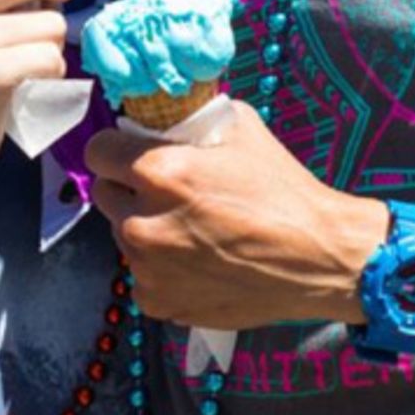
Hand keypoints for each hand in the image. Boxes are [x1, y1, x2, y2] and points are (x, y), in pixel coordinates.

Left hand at [85, 102, 386, 328]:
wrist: (317, 258)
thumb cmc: (284, 192)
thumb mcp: (242, 130)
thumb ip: (194, 120)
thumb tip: (169, 112)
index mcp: (160, 173)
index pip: (98, 151)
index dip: (115, 148)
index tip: (129, 152)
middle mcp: (144, 223)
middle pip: (105, 194)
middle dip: (128, 188)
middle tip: (166, 192)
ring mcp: (149, 268)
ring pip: (123, 235)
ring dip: (145, 227)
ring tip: (190, 228)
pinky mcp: (159, 302)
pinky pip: (142, 275)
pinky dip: (160, 268)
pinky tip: (196, 260)